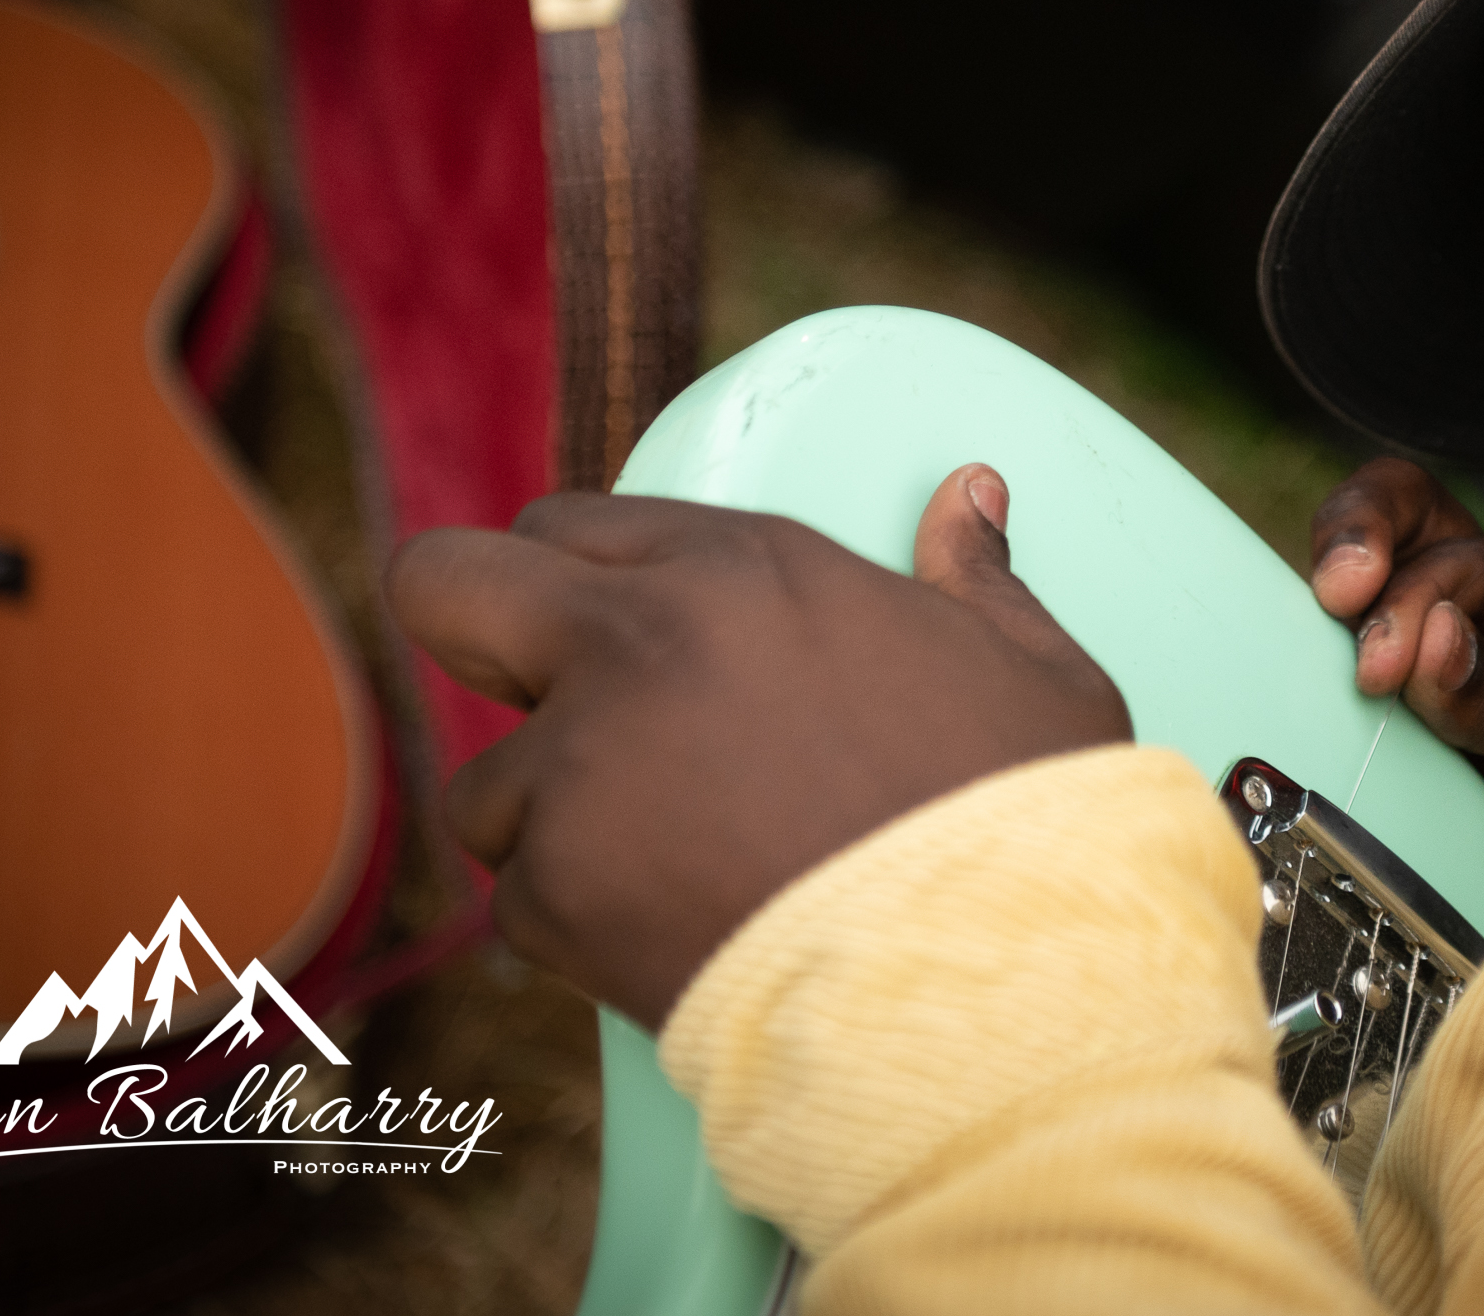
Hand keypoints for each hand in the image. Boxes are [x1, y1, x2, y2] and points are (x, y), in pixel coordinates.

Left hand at [388, 466, 1127, 1026]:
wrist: (984, 989)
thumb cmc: (1025, 828)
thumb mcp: (1035, 671)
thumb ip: (978, 575)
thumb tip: (969, 496)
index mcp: (745, 570)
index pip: (574, 524)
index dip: (586, 577)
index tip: (614, 626)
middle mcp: (637, 644)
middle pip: (448, 585)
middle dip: (470, 630)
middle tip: (530, 693)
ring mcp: (580, 768)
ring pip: (482, 783)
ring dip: (549, 825)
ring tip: (668, 870)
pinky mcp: (553, 891)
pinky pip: (523, 903)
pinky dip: (581, 930)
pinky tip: (682, 937)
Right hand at [1309, 459, 1483, 857]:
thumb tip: (1427, 641)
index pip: (1463, 558)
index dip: (1412, 603)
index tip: (1385, 669)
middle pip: (1405, 517)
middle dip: (1353, 536)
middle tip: (1332, 595)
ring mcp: (1450, 650)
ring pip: (1364, 587)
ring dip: (1328, 611)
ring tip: (1307, 653)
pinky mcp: (1414, 715)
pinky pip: (1349, 674)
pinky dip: (1318, 673)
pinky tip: (1309, 694)